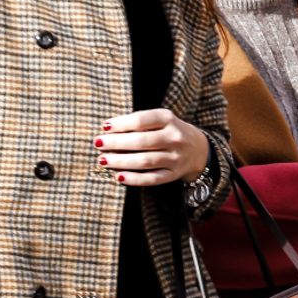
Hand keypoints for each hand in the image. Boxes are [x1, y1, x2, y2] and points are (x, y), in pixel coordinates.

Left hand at [93, 108, 210, 186]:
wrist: (199, 149)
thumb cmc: (170, 131)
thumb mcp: (160, 119)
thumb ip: (139, 122)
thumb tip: (108, 130)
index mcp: (168, 119)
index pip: (141, 120)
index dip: (121, 124)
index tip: (104, 127)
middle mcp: (174, 138)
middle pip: (141, 141)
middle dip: (116, 143)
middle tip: (98, 144)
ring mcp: (175, 157)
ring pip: (145, 161)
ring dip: (121, 162)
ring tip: (103, 160)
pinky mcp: (173, 174)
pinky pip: (151, 179)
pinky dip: (133, 179)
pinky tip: (118, 177)